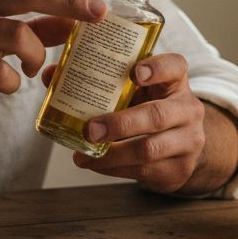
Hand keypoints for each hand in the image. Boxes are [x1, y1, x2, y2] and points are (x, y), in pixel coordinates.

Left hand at [44, 53, 220, 193]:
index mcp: (175, 81)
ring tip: (85, 152)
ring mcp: (188, 141)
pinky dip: (113, 168)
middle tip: (90, 129)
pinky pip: (143, 171)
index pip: (175, 67)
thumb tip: (49, 75)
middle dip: (121, 123)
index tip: (134, 72)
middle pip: (158, 115)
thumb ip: (98, 80)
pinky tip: (94, 163)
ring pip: (149, 149)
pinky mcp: (179, 169)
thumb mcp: (133, 91)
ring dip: (113, 154)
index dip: (157, 68)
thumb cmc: (147, 107)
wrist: (181, 144)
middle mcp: (188, 109)